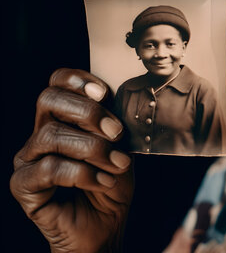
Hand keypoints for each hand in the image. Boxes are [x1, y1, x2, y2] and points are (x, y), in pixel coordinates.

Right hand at [10, 69, 133, 252]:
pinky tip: (103, 182)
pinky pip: (49, 168)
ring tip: (117, 165)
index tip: (104, 93)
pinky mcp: (23, 185)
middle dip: (87, 112)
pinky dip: (83, 174)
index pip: (58, 83)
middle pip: (48, 99)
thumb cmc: (113, 183)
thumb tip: (117, 102)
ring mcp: (29, 158)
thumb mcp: (121, 147)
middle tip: (116, 133)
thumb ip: (115, 124)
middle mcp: (41, 133)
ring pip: (50, 135)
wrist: (106, 226)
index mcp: (64, 118)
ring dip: (92, 149)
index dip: (77, 80)